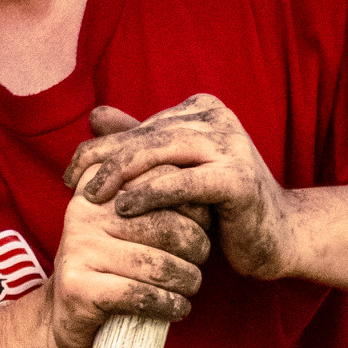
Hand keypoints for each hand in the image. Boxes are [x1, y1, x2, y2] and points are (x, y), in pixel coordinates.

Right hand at [43, 181, 207, 347]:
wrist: (66, 318)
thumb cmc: (111, 268)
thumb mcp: (127, 226)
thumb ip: (156, 201)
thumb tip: (208, 195)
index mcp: (97, 187)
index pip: (161, 182)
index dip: (194, 207)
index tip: (202, 227)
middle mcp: (84, 213)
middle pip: (166, 224)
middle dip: (196, 247)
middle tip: (199, 262)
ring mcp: (78, 250)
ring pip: (158, 264)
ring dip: (187, 280)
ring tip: (189, 286)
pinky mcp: (78, 287)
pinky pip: (141, 295)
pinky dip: (168, 305)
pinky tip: (177, 308)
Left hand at [64, 97, 300, 282]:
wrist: (277, 236)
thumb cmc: (222, 208)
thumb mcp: (177, 173)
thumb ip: (140, 143)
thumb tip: (95, 116)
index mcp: (201, 111)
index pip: (139, 127)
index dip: (99, 148)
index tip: (69, 174)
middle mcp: (217, 120)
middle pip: (146, 136)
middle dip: (103, 159)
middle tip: (70, 183)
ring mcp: (231, 146)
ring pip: (161, 153)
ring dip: (120, 174)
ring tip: (91, 196)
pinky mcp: (237, 179)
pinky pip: (183, 183)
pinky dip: (149, 194)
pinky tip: (123, 208)